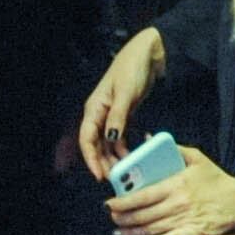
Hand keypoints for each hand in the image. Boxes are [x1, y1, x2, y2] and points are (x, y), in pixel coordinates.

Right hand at [77, 29, 167, 173]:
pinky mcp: (124, 116)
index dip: (91, 159)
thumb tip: (111, 137)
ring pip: (108, 144)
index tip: (100, 175)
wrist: (147, 54)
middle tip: (116, 180)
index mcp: (95, 108)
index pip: (87, 139)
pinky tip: (134, 157)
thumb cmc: (132, 69)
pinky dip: (125, 149)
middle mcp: (100, 115)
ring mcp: (112, 116)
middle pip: (96, 145)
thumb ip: (118, 116)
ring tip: (126, 173)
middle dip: (103, 163)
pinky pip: (120, 138)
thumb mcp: (125, 93)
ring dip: (115, 159)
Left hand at [104, 147, 234, 234]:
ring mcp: (186, 220)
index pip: (142, 195)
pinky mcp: (194, 234)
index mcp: (177, 184)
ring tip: (117, 231)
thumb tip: (147, 137)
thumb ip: (173, 149)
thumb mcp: (197, 158)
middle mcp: (178, 204)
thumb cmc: (216, 179)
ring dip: (132, 232)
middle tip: (111, 216)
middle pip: (143, 214)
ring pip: (152, 229)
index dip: (122, 201)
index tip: (108, 202)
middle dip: (122, 217)